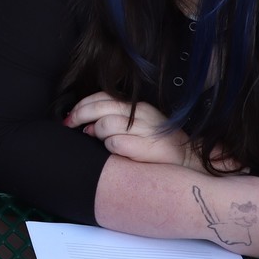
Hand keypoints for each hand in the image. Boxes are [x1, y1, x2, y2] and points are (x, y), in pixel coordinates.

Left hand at [65, 91, 192, 167]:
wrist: (188, 161)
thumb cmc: (156, 144)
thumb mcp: (136, 125)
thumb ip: (112, 120)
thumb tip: (85, 125)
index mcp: (137, 106)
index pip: (102, 97)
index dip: (82, 105)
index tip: (70, 116)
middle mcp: (141, 114)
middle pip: (99, 108)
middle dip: (79, 116)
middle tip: (70, 125)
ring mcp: (145, 130)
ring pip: (104, 125)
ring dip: (97, 134)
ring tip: (102, 141)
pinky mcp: (147, 147)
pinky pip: (114, 143)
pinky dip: (109, 147)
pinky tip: (115, 151)